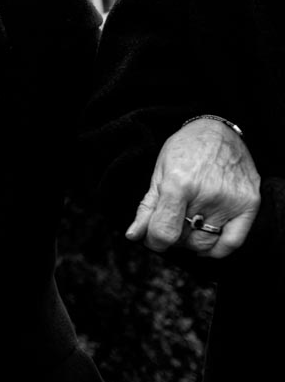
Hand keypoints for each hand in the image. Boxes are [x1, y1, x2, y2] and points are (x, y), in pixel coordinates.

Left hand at [126, 117, 259, 257]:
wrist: (217, 131)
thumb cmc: (184, 149)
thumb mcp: (158, 173)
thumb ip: (146, 208)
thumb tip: (133, 236)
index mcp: (179, 184)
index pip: (164, 232)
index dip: (153, 241)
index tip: (152, 238)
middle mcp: (207, 195)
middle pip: (183, 239)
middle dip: (171, 237)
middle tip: (170, 223)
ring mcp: (230, 201)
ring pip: (205, 243)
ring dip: (191, 242)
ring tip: (186, 225)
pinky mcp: (249, 204)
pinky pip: (232, 242)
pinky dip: (216, 250)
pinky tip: (204, 243)